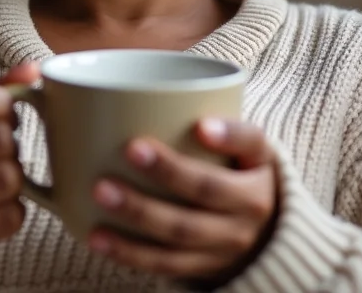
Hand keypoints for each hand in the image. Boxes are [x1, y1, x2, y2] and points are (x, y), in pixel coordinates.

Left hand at [88, 119, 278, 283]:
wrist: (262, 230)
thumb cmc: (235, 167)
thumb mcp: (239, 140)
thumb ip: (204, 113)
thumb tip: (136, 93)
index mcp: (259, 162)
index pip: (251, 142)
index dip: (229, 135)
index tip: (201, 125)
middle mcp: (252, 205)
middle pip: (209, 189)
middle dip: (168, 171)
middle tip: (130, 149)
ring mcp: (229, 242)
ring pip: (182, 231)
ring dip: (139, 212)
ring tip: (101, 190)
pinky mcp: (205, 268)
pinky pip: (165, 263)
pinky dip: (129, 252)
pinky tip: (99, 236)